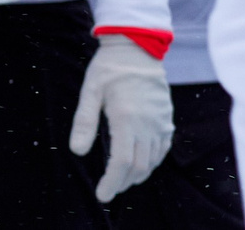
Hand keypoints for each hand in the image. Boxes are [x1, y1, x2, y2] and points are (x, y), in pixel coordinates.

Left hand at [69, 34, 174, 201]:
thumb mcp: (90, 91)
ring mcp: (161, 124)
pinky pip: (162, 150)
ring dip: (137, 175)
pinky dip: (152, 162)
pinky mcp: (167, 120)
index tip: (102, 195)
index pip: (122, 162)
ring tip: (121, 180)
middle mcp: (148, 125)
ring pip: (152, 161)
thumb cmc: (109, 68)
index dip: (112, 182)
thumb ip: (84, 122)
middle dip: (123, 182)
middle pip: (139, 166)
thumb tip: (77, 151)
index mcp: (127, 118)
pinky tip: (141, 164)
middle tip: (109, 190)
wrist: (138, 48)